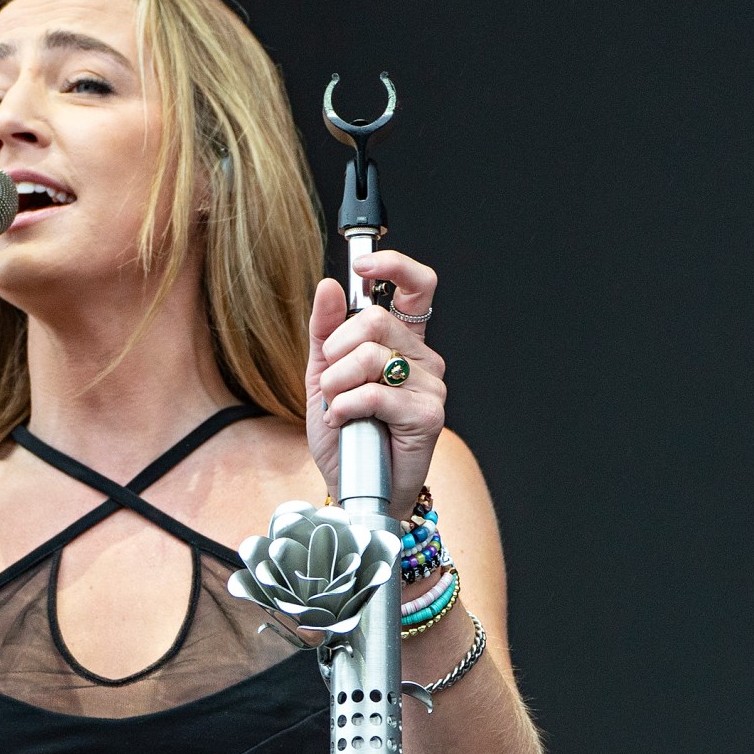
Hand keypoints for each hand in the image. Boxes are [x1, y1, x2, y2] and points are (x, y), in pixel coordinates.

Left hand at [306, 250, 444, 510]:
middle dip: (336, 351)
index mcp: (402, 342)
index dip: (393, 266)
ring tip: (337, 407)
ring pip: (371, 357)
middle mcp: (422, 358)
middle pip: (374, 320)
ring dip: (337, 385)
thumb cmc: (344, 434)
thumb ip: (324, 332)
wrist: (354, 486)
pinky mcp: (428, 414)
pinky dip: (346, 407)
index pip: (416, 287)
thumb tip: (328, 286)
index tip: (361, 267)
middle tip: (331, 381)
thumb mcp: (323, 375)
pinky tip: (343, 421)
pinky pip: (376, 394)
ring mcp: (430, 385)